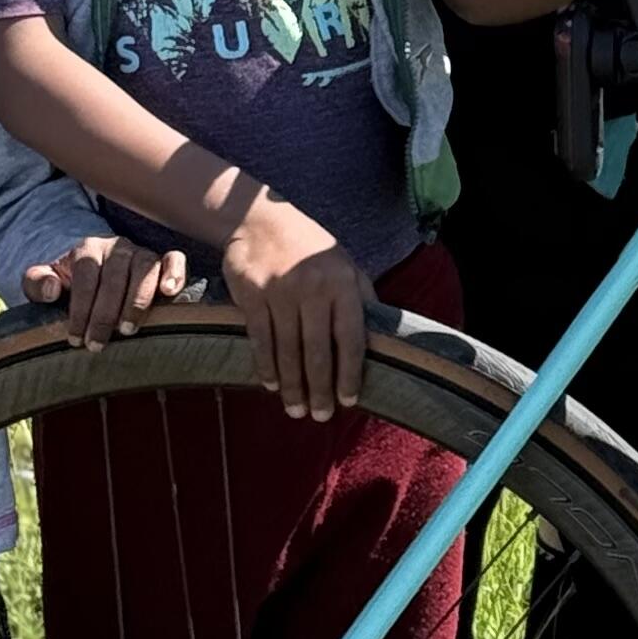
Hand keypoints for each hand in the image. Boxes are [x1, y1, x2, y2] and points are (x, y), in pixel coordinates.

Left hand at [26, 230, 188, 344]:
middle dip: (104, 313)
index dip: (80, 308)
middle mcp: (117, 247)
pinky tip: (169, 293)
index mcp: (87, 249)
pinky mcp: (162, 261)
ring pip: (144, 269)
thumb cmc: (68, 285)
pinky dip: (174, 273)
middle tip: (97, 343)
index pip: (85, 276)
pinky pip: (174, 259)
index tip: (75, 338)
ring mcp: (141, 252)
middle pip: (114, 276)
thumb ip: (36, 282)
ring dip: (137, 300)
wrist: (92, 274)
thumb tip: (52, 289)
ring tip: (127, 330)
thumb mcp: (43, 282)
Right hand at [217, 191, 369, 420]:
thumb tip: (384, 336)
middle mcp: (314, 289)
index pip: (351, 338)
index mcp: (343, 285)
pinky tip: (272, 385)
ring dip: (292, 386)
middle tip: (320, 416)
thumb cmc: (311, 250)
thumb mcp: (345, 266)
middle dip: (319, 390)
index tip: (349, 400)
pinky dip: (267, 367)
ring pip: (288, 351)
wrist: (262, 222)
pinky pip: (261, 340)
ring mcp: (281, 292)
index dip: (350, 373)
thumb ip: (362, 298)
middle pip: (317, 352)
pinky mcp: (253, 295)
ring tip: (295, 409)